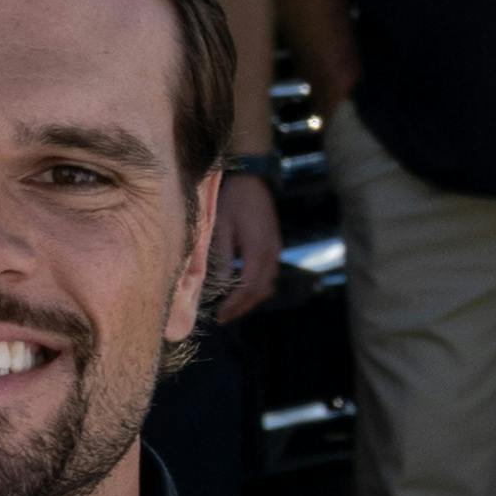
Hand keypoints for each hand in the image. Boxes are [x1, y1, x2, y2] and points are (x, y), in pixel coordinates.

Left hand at [204, 166, 284, 323]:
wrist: (253, 178)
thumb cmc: (233, 199)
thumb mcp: (221, 227)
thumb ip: (223, 258)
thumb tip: (221, 286)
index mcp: (258, 249)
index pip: (250, 287)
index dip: (235, 304)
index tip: (219, 314)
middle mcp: (271, 253)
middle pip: (261, 291)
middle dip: (242, 306)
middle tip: (223, 317)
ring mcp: (275, 249)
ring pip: (267, 284)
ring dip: (250, 299)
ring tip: (230, 306)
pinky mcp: (274, 246)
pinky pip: (268, 274)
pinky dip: (256, 286)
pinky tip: (240, 288)